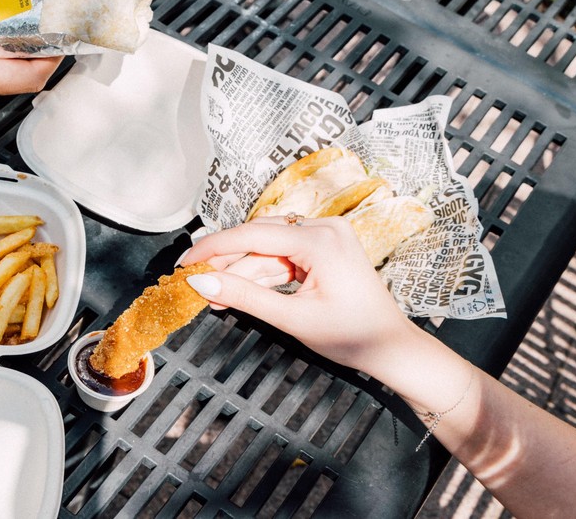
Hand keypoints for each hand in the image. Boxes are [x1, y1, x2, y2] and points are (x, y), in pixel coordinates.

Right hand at [180, 216, 420, 374]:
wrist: (391, 347)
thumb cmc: (352, 336)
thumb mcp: (292, 318)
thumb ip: (244, 297)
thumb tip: (202, 284)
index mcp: (320, 240)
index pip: (252, 235)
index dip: (212, 249)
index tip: (185, 264)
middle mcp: (324, 228)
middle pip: (257, 238)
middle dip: (225, 262)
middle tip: (193, 282)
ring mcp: (325, 236)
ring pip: (267, 248)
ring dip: (240, 271)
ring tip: (214, 294)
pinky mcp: (324, 248)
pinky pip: (282, 256)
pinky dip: (260, 274)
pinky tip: (237, 290)